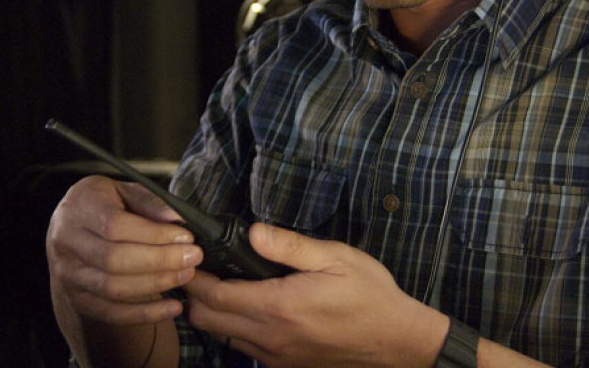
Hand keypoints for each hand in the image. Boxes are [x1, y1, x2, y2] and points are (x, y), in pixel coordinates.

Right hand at [46, 175, 203, 324]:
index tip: (186, 237)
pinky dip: (144, 314)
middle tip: (193, 257)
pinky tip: (172, 308)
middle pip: (114, 260)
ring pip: (112, 288)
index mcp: (79, 208)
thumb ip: (150, 201)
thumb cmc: (105, 202)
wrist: (70, 222)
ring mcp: (68, 274)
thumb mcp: (124, 189)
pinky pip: (110, 313)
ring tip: (187, 275)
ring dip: (155, 284)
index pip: (116, 226)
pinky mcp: (77, 298)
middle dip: (159, 261)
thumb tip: (178, 219)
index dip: (153, 234)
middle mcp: (66, 243)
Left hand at [184, 224, 449, 367]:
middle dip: (196, 295)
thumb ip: (290, 247)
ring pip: (223, 337)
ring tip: (221, 285)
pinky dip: (235, 329)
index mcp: (279, 307)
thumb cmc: (370, 296)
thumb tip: (253, 233)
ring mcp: (276, 357)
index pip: (215, 296)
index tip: (191, 258)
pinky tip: (250, 308)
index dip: (195, 277)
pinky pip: (245, 349)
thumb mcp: (336, 258)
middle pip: (208, 321)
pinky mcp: (286, 366)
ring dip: (213, 313)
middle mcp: (270, 337)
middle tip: (200, 269)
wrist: (397, 343)